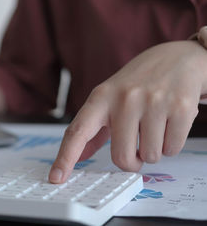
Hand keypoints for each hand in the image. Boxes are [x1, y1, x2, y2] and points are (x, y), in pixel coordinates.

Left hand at [49, 41, 206, 182]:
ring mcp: (153, 102)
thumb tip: (78, 155)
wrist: (176, 58)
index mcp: (101, 98)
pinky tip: (170, 123)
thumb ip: (93, 129)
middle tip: (136, 148)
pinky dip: (171, 144)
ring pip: (150, 156)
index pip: (77, 131)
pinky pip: (172, 148)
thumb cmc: (138, 83)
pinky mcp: (180, 107)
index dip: (65, 157)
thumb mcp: (109, 99)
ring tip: (155, 126)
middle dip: (131, 161)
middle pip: (121, 157)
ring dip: (154, 150)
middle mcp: (124, 99)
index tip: (56, 177)